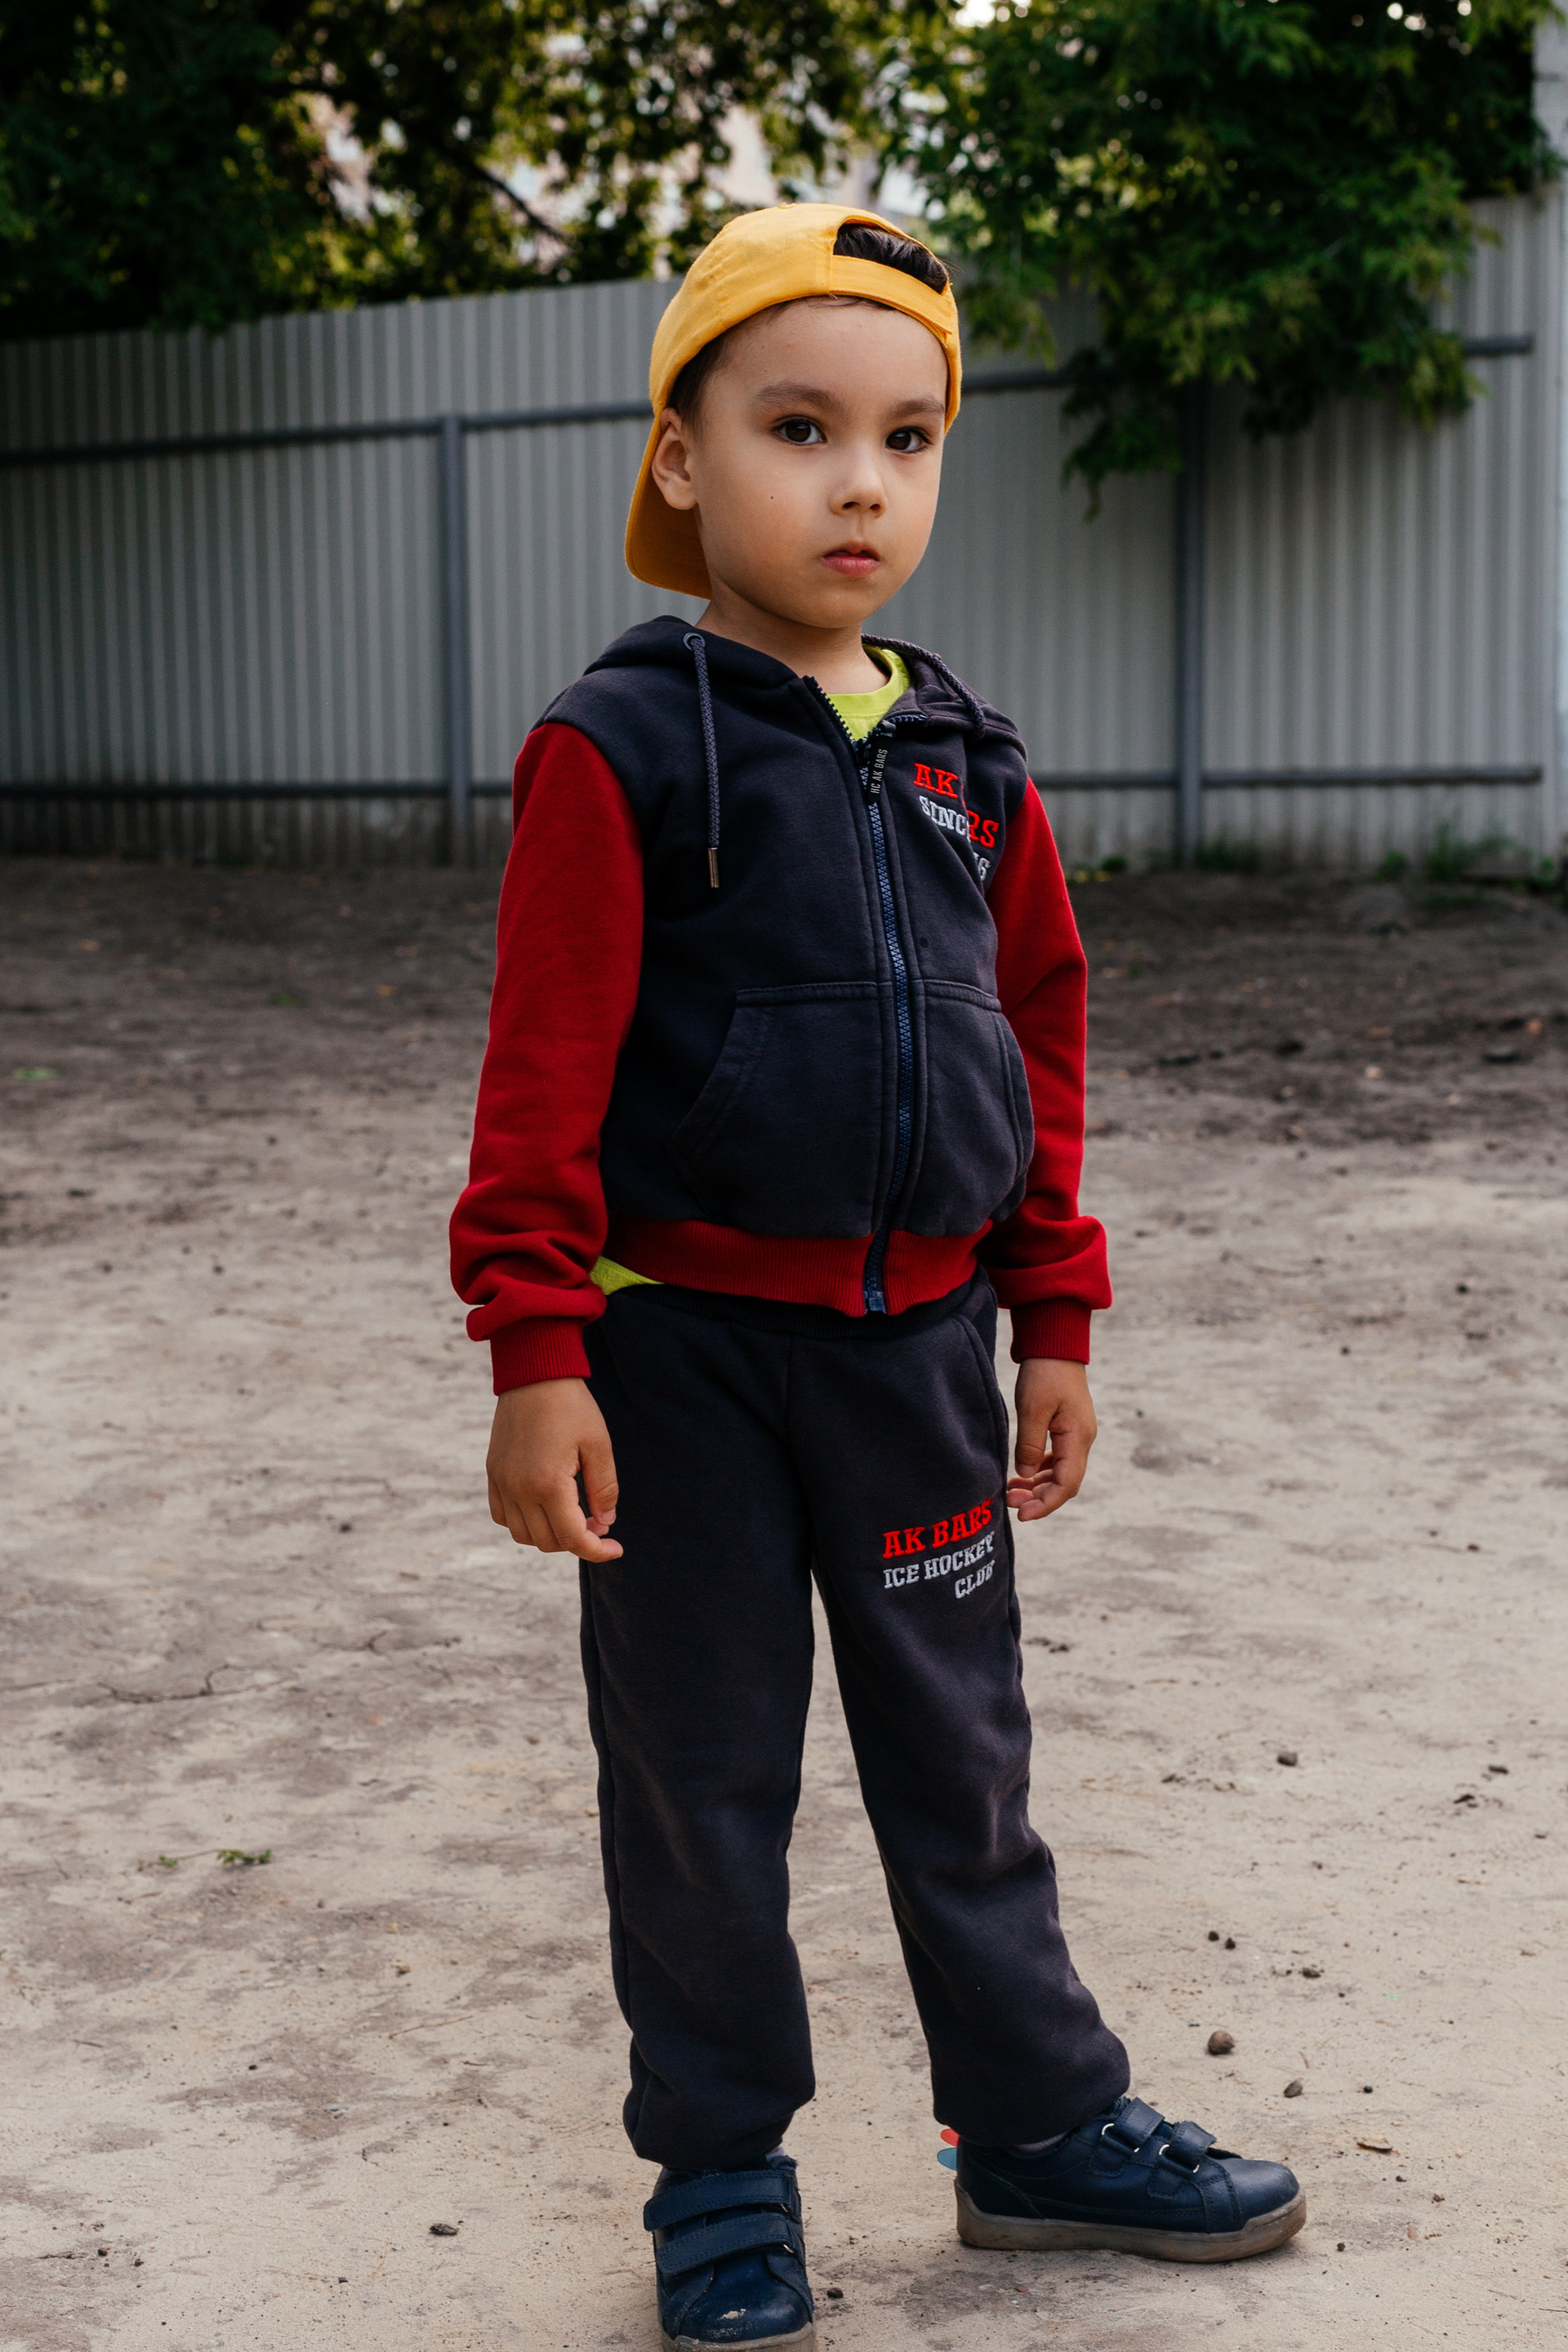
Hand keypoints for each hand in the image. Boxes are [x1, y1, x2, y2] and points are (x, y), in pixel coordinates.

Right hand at [486, 1379, 622, 1560]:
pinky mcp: (493, 1473)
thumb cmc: (572, 1406)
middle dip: (576, 1541)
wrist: (534, 1373)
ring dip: (549, 1535)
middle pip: (546, 1542)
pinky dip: (523, 1522)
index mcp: (548, 1484)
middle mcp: (519, 1489)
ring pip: (522, 1534)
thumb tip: (605, 1523)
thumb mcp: (599, 1445)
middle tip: (597, 1522)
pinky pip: (502, 1515)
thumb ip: (604, 1489)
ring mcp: (501, 1482)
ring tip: (572, 1515)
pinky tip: (544, 1506)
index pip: (572, 1538)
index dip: (597, 1551)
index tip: (616, 1548)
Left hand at [1007, 1358, 1097, 1521]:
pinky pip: (1056, 1458)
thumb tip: (1023, 1475)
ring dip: (1037, 1485)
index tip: (1022, 1515)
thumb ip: (1029, 1445)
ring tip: (1011, 1491)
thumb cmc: (1045, 1373)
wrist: (1056, 1344)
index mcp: (1078, 1438)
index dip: (1046, 1504)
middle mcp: (1082, 1440)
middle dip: (1038, 1498)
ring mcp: (1076, 1434)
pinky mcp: (1067, 1427)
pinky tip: (1020, 1473)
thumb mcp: (1032, 1409)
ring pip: (1060, 1472)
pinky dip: (1039, 1470)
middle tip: (1009, 1502)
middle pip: (1064, 1483)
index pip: (1066, 1485)